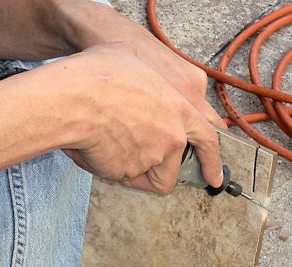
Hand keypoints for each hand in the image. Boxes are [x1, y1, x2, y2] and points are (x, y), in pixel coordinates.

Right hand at [12, 42, 222, 192]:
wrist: (77, 95)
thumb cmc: (103, 73)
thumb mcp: (139, 64)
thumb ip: (154, 82)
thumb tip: (146, 82)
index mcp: (180, 108)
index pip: (208, 140)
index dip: (211, 161)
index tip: (213, 177)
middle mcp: (171, 137)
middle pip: (171, 170)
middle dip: (157, 172)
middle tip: (137, 162)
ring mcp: (150, 156)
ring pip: (141, 173)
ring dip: (127, 166)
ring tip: (105, 144)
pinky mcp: (126, 170)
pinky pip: (118, 173)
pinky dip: (106, 165)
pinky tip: (92, 145)